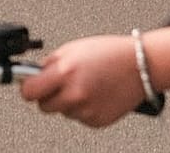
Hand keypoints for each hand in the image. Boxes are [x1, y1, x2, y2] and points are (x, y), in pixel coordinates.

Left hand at [19, 34, 146, 127]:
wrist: (141, 65)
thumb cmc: (110, 53)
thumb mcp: (74, 49)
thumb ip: (50, 64)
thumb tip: (32, 76)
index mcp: (65, 72)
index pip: (29, 92)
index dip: (28, 87)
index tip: (30, 85)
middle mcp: (74, 94)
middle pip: (43, 106)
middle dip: (48, 95)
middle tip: (61, 83)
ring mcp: (86, 110)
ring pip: (63, 112)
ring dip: (69, 101)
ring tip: (87, 84)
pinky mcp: (96, 121)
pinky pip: (79, 117)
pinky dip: (84, 108)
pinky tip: (96, 93)